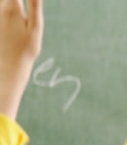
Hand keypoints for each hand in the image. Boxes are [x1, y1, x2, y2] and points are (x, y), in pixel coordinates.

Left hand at [0, 0, 42, 118]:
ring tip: (19, 15)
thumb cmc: (25, 50)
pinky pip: (0, 13)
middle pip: (6, 0)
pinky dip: (5, 12)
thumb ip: (35, 6)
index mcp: (12, 9)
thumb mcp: (35, 28)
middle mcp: (0, 11)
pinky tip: (13, 22)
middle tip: (23, 10)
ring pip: (3, 5)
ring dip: (11, 6)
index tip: (30, 2)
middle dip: (15, 3)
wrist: (7, 68)